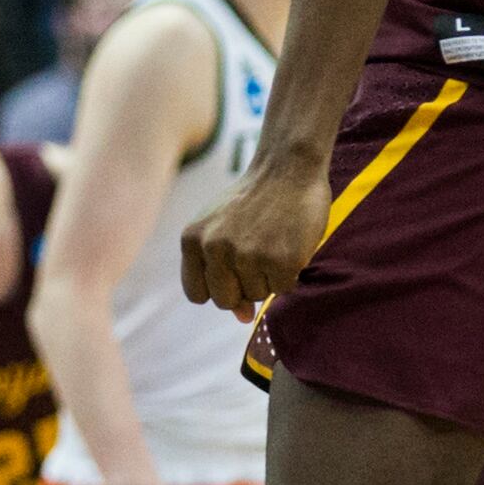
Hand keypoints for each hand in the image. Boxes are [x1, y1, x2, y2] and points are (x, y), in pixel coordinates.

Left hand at [181, 158, 331, 320]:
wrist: (289, 167)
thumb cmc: (254, 200)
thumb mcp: (222, 227)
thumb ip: (220, 270)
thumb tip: (242, 318)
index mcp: (192, 239)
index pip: (197, 295)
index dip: (218, 287)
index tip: (232, 269)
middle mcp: (215, 249)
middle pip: (225, 300)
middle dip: (243, 287)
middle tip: (257, 254)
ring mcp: (248, 255)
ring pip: (257, 295)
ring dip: (269, 277)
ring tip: (274, 242)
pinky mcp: (281, 260)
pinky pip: (284, 288)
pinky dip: (290, 273)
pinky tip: (290, 244)